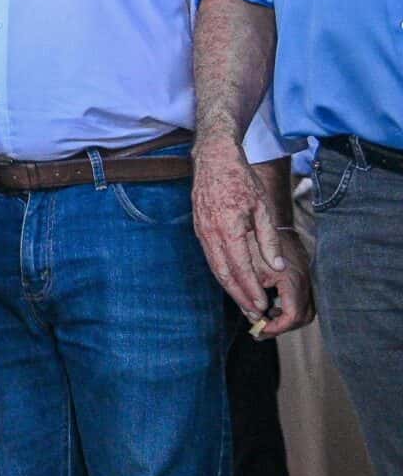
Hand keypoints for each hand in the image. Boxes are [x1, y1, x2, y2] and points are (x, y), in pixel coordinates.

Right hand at [194, 134, 295, 324]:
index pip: (240, 268)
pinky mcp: (200, 230)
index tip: (261, 307)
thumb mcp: (262, 207)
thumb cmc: (241, 180)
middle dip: (239, 296)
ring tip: (244, 304)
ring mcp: (202, 232)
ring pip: (214, 268)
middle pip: (223, 274)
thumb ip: (268, 239)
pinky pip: (210, 257)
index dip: (251, 290)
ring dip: (229, 288)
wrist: (213, 160)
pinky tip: (232, 281)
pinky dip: (222, 274)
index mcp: (228, 229)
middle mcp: (210, 234)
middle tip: (252, 315)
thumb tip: (276, 267)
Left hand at [244, 227, 316, 338]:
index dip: (276, 328)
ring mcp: (309, 279)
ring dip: (286, 319)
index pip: (293, 316)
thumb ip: (251, 297)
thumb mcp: (249, 271)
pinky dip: (289, 308)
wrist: (268, 220)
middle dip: (282, 327)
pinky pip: (304, 300)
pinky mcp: (307, 277)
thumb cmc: (255, 243)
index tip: (259, 330)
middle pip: (303, 318)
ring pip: (306, 311)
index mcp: (293, 281)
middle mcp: (307, 282)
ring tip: (264, 318)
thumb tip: (253, 318)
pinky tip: (271, 305)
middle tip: (261, 330)